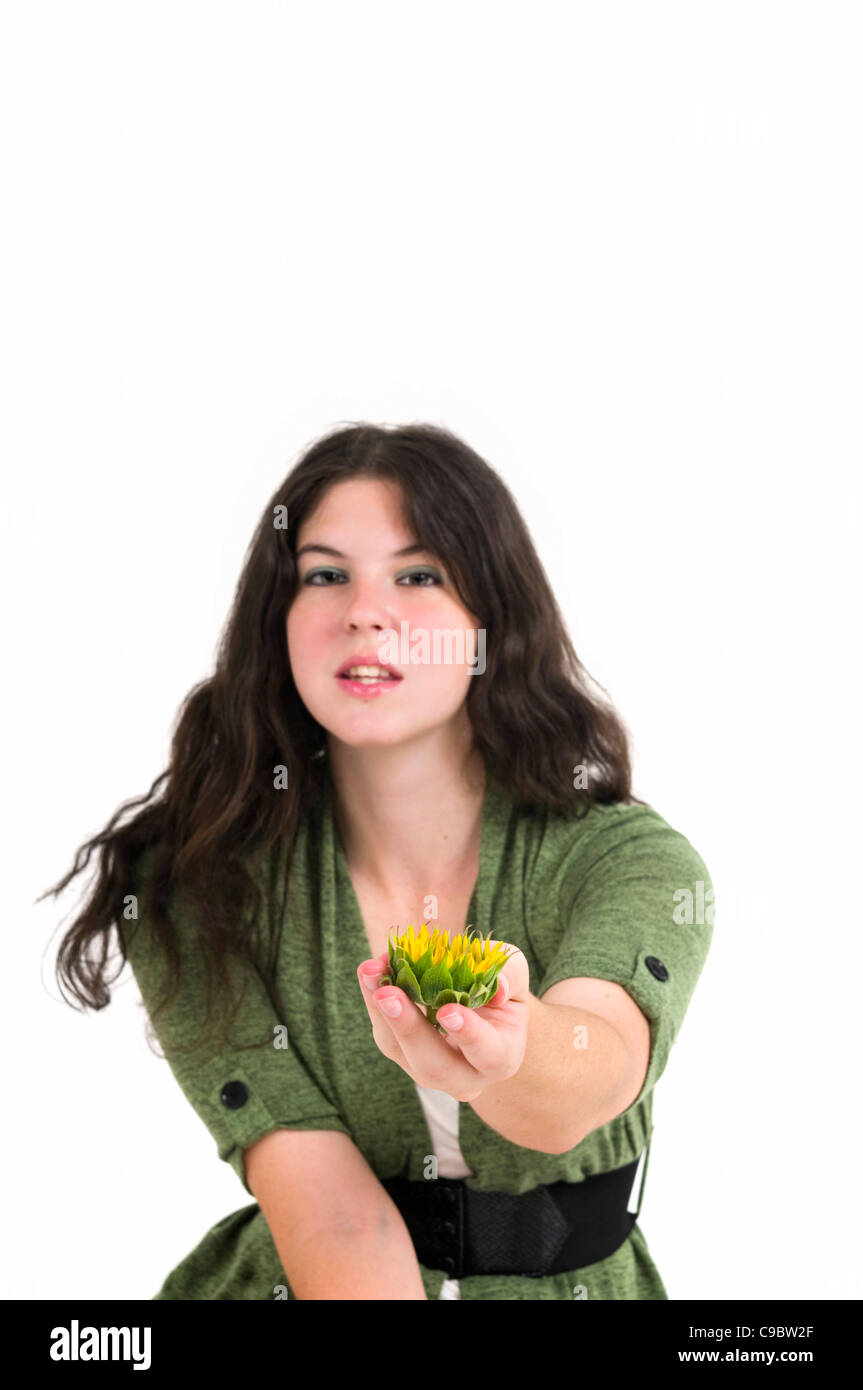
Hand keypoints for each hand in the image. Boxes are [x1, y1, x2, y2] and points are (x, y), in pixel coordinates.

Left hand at [356, 944, 529, 1102]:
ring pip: (399, 1050)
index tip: (449, 1011)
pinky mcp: (400, 1052)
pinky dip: (373, 998)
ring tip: (370, 973)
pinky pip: (383, 1031)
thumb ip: (511, 975)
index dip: (470, 1035)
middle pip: (434, 1065)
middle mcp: (464, 1076)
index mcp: (502, 1058)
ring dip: (380, 1011)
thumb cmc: (500, 990)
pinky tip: (370, 971)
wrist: (479, 1006)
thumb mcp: (514, 974)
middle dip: (408, 1029)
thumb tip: (499, 987)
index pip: (488, 1054)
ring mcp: (427, 1070)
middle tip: (389, 995)